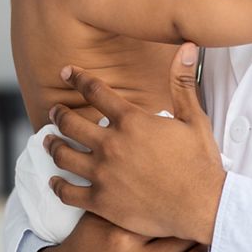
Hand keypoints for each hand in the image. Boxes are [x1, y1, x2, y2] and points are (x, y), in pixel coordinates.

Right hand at [33, 212, 215, 251]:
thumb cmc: (88, 244)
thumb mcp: (98, 214)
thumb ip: (122, 194)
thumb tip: (154, 160)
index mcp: (123, 234)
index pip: (169, 213)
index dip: (189, 203)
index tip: (201, 196)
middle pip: (185, 237)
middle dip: (199, 225)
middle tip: (213, 216)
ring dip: (207, 250)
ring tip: (215, 238)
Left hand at [45, 43, 226, 243]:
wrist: (203, 206)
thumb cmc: (200, 162)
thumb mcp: (194, 118)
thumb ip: (182, 82)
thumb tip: (188, 46)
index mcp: (131, 121)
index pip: (95, 91)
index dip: (77, 78)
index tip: (65, 72)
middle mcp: (111, 144)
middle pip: (71, 123)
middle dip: (58, 114)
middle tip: (54, 111)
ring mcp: (103, 174)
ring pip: (63, 155)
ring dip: (52, 145)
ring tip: (48, 141)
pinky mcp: (101, 202)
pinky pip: (68, 192)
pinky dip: (57, 185)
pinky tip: (54, 182)